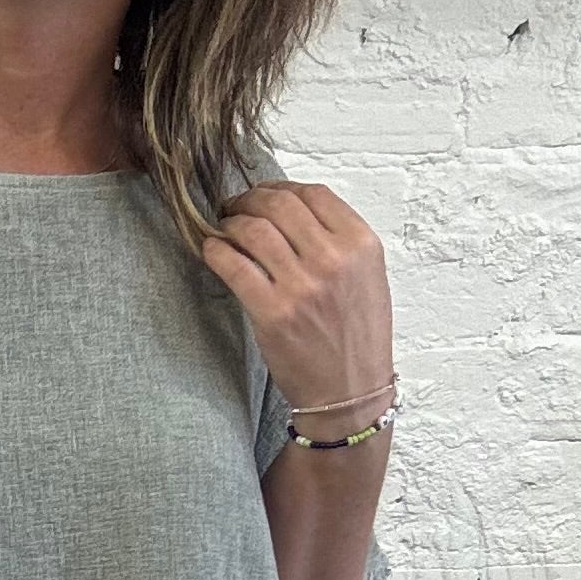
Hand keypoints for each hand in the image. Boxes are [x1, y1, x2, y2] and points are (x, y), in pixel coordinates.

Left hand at [200, 180, 391, 422]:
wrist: (350, 393)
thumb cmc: (358, 337)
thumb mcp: (368, 277)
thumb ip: (338, 240)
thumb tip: (292, 209)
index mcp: (361, 245)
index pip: (312, 192)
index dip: (279, 187)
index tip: (264, 194)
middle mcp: (333, 260)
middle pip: (278, 203)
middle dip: (249, 199)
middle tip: (234, 207)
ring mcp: (301, 286)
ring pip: (252, 228)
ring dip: (230, 222)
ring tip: (224, 229)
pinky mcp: (272, 312)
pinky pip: (233, 264)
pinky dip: (215, 251)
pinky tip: (212, 251)